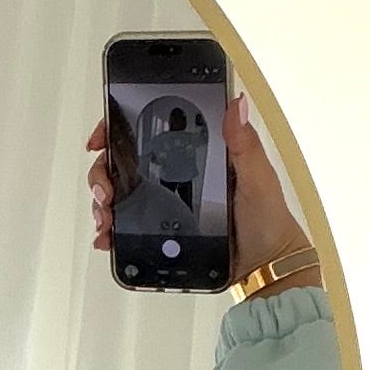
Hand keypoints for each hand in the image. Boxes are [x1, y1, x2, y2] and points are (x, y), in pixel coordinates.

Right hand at [87, 93, 315, 284]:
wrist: (264, 265)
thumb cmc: (267, 219)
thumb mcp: (258, 176)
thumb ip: (244, 144)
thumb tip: (235, 105)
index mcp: (194, 153)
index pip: (149, 130)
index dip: (118, 129)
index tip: (102, 139)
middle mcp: (174, 175)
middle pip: (123, 163)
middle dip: (103, 174)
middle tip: (107, 192)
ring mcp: (164, 204)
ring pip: (120, 195)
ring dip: (103, 204)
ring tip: (106, 219)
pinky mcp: (159, 231)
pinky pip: (126, 228)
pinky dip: (111, 233)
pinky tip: (108, 238)